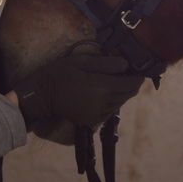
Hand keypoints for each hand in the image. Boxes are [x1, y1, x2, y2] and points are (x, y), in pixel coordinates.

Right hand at [13, 54, 143, 126]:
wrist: (42, 95)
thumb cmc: (60, 73)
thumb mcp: (81, 61)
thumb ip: (105, 63)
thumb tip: (125, 65)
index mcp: (100, 87)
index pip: (128, 85)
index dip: (137, 79)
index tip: (140, 73)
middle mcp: (102, 103)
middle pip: (126, 96)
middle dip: (132, 86)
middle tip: (133, 76)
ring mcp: (96, 114)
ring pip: (119, 104)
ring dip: (123, 95)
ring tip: (121, 83)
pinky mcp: (90, 120)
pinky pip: (109, 113)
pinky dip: (113, 104)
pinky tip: (108, 95)